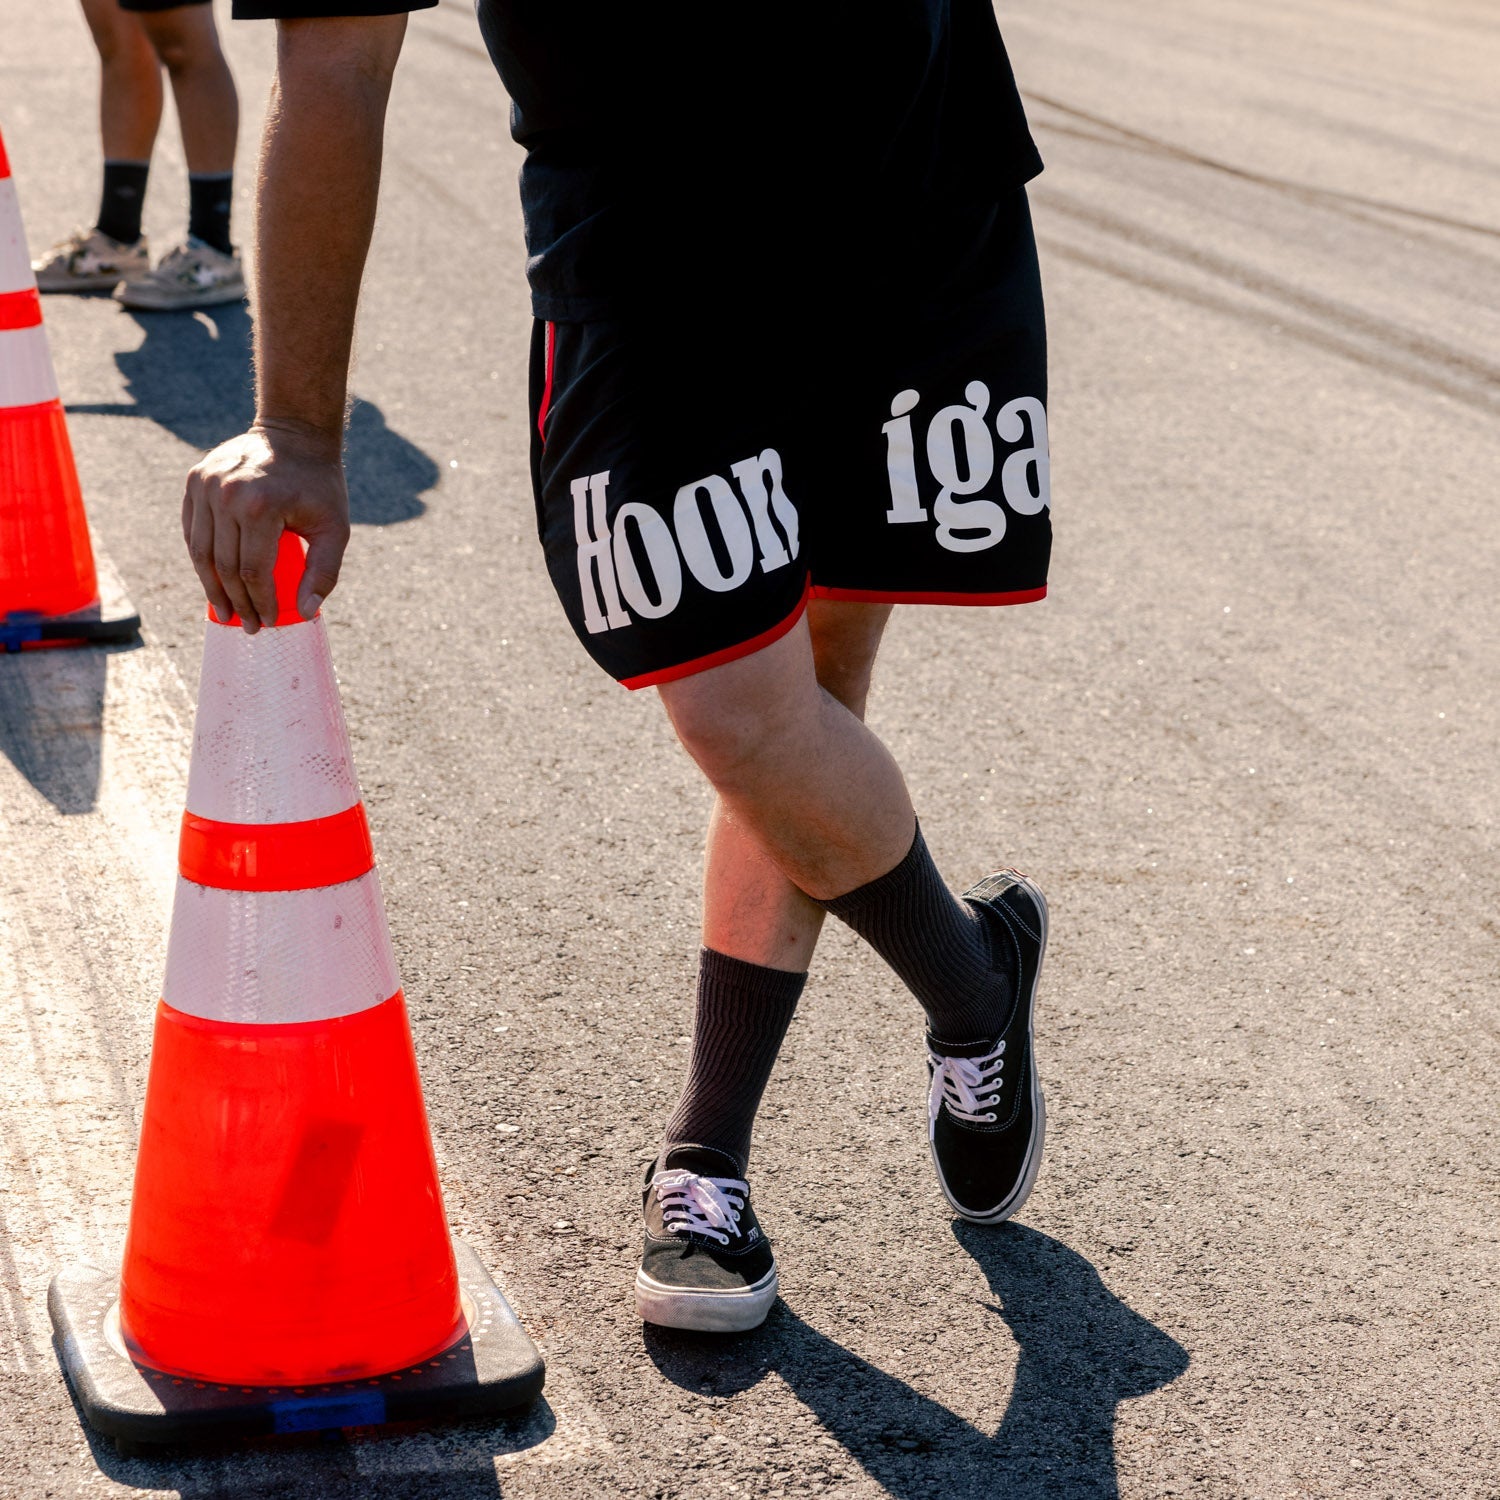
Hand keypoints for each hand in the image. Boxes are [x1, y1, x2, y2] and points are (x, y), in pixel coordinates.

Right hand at [183, 422, 350, 631]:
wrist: (296, 434)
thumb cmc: (319, 486)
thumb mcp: (334, 528)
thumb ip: (323, 572)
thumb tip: (304, 613)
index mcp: (261, 506)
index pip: (253, 571)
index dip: (259, 602)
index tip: (266, 622)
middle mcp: (226, 494)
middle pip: (224, 565)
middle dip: (236, 602)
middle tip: (246, 625)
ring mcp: (206, 484)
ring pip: (200, 551)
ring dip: (211, 587)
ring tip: (225, 611)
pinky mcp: (195, 479)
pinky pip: (191, 529)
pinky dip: (200, 557)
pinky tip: (213, 579)